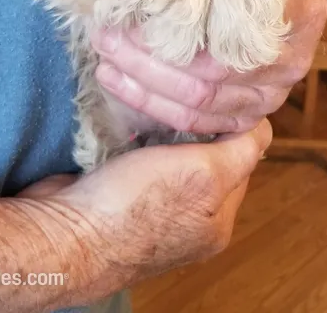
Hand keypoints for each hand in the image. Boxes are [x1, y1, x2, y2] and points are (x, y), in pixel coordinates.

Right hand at [15, 120, 271, 300]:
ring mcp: (152, 210)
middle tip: (184, 95)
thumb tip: (264, 126)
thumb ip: (241, 152)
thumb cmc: (134, 207)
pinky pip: (141, 157)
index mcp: (218, 221)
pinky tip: (132, 122)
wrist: (63, 234)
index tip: (218, 93)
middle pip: (207, 153)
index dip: (232, 123)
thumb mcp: (205, 176)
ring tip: (158, 105)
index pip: (242, 157)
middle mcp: (191, 220)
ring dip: (166, 127)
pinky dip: (139, 137)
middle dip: (197, 124)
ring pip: (173, 151)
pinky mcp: (119, 196)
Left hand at [95, 0, 326, 133]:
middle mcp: (290, 60)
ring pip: (199, 107)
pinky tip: (117, 82)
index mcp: (299, 11)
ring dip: (143, 85)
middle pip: (209, 80)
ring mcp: (273, 91)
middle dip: (148, 62)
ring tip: (103, 57)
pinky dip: (153, 105)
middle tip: (105, 35)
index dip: (179, 34)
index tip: (136, 13)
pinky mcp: (250, 108)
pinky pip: (197, 122)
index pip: (234, 38)